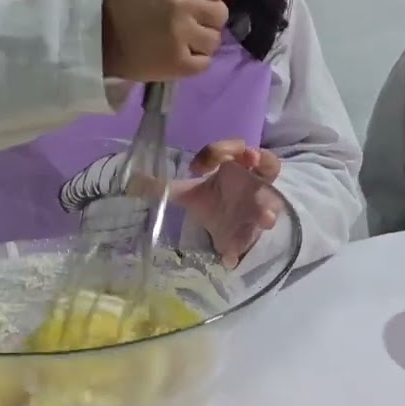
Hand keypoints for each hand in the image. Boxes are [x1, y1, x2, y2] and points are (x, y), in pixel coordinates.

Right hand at [101, 0, 240, 81]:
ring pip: (214, 39)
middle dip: (206, 17)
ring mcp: (180, 35)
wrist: (97, 37)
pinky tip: (175, 54)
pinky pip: (205, 62)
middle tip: (184, 20)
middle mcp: (180, 2)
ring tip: (177, 39)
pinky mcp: (178, 64)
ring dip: (200, 41)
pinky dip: (193, 61)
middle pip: (221, 13)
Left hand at [170, 140, 283, 267]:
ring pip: (272, 200)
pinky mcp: (256, 230)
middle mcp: (254, 181)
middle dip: (262, 160)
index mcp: (236, 166)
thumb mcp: (187, 194)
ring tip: (266, 218)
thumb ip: (164, 187)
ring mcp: (261, 205)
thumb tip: (132, 183)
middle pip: (268, 164)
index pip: (233, 149)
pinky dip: (242, 246)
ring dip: (268, 208)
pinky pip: (253, 236)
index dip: (218, 151)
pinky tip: (230, 256)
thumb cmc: (213, 202)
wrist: (225, 231)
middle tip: (252, 159)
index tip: (197, 167)